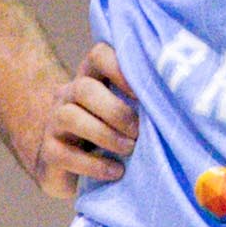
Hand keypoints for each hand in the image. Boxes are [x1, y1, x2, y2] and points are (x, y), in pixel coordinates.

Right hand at [29, 42, 136, 200]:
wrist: (71, 169)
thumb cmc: (111, 138)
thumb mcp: (127, 117)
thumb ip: (143, 106)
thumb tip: (176, 106)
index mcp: (91, 79)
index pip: (99, 55)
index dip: (120, 68)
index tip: (143, 94)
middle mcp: (68, 95)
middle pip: (84, 88)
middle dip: (116, 111)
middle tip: (138, 132)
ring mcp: (54, 122)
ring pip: (69, 116)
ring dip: (105, 134)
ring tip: (128, 149)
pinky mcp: (48, 152)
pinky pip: (64, 154)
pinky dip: (94, 164)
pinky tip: (115, 171)